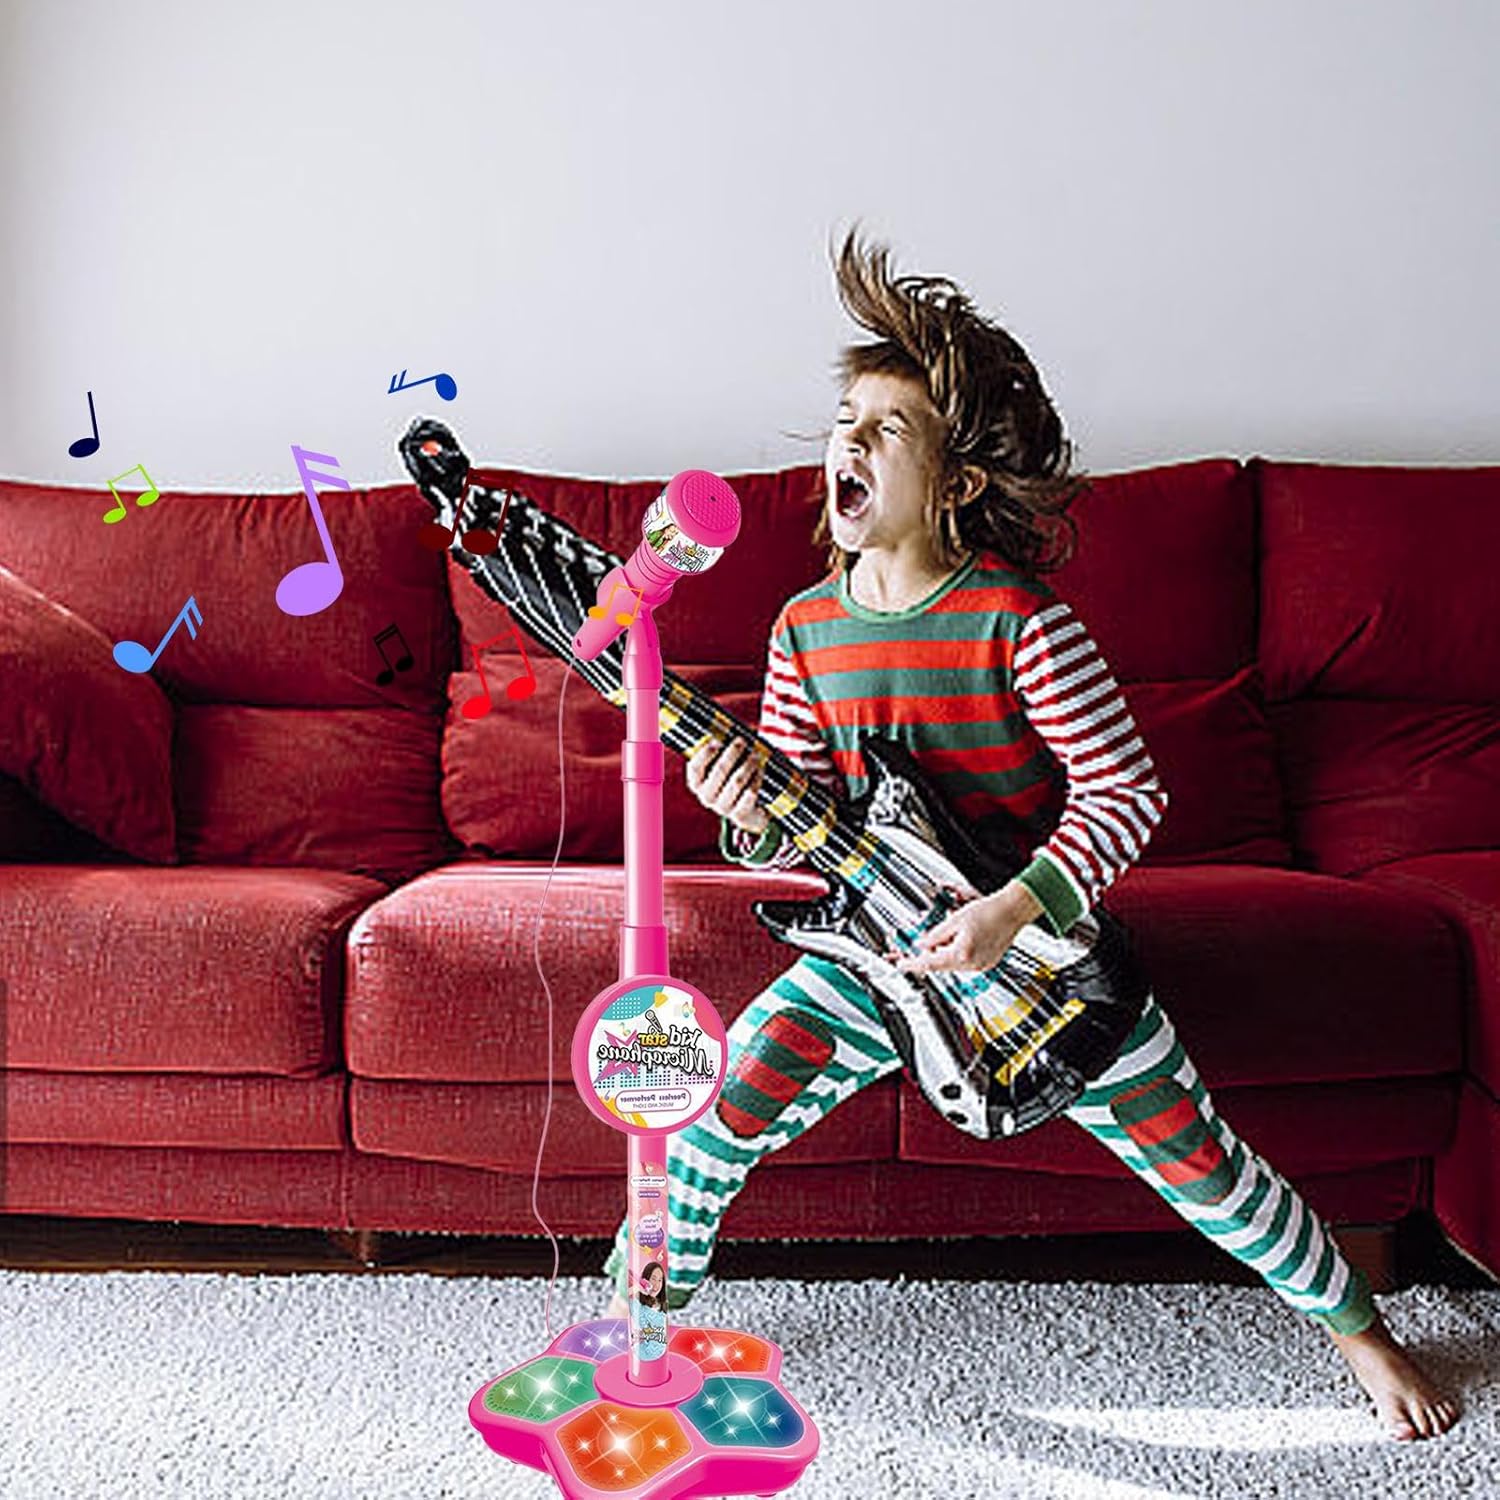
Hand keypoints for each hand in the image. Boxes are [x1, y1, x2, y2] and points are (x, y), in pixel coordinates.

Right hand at [685, 735, 768, 834]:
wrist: (748, 812)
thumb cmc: (733, 781)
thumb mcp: (725, 767)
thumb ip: (724, 749)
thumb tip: (736, 725)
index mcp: (697, 783)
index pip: (695, 767)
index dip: (705, 753)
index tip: (718, 740)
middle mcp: (706, 797)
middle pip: (720, 770)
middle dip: (733, 752)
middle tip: (742, 741)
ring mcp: (722, 807)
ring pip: (737, 780)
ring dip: (748, 764)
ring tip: (756, 755)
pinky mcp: (738, 815)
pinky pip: (750, 793)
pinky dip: (757, 779)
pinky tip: (760, 770)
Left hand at [886, 884, 1040, 975]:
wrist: (1012, 911)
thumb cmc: (989, 911)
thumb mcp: (954, 919)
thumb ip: (935, 935)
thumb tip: (921, 943)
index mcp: (961, 953)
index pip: (929, 963)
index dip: (912, 964)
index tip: (901, 964)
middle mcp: (971, 963)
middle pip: (940, 965)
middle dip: (929, 956)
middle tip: (923, 944)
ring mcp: (980, 966)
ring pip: (952, 964)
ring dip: (944, 953)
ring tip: (953, 934)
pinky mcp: (986, 964)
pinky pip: (965, 963)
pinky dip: (957, 954)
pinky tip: (962, 940)